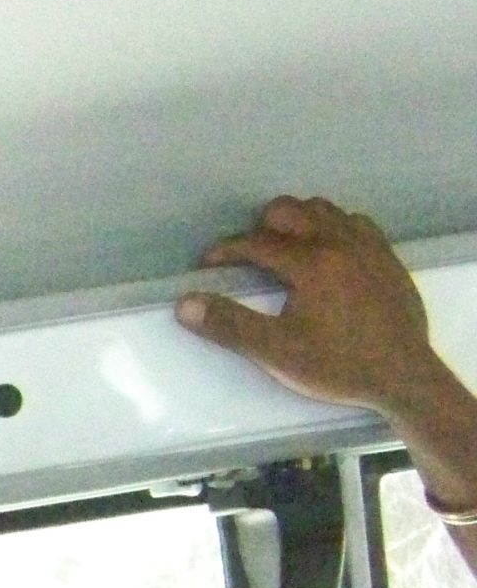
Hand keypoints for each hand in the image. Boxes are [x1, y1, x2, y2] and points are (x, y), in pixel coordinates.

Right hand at [175, 196, 443, 420]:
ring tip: (284, 251)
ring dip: (297, 223)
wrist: (404, 376)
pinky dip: (332, 228)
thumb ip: (229, 325)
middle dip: (260, 228)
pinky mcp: (387, 256)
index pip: (256, 242)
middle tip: (248, 258)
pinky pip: (354, 223)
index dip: (225, 250)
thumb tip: (184, 302)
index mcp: (311, 262)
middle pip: (290, 211)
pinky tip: (326, 255)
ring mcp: (368, 246)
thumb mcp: (276, 352)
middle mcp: (340, 242)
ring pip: (324, 210)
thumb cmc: (337, 365)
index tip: (207, 266)